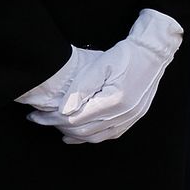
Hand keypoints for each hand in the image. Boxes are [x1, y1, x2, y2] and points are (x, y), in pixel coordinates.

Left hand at [22, 10, 184, 144]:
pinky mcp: (134, 118)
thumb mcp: (99, 65)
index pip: (75, 119)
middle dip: (57, 127)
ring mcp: (131, 118)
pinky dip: (92, 137)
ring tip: (54, 127)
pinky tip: (78, 134)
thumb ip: (80, 89)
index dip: (52, 119)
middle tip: (39, 120)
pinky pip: (109, 135)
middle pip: (83, 131)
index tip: (36, 115)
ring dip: (73, 134)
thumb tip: (63, 111)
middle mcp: (124, 114)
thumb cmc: (125, 55)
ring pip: (95, 137)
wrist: (153, 53)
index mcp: (115, 101)